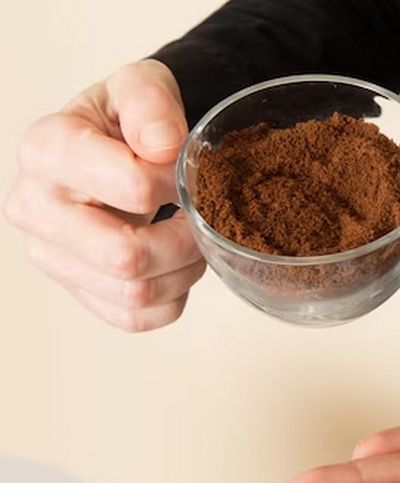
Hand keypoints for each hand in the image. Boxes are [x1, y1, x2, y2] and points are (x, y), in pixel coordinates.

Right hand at [3, 59, 204, 331]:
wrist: (116, 148)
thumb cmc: (126, 119)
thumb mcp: (141, 85)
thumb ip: (151, 101)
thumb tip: (162, 147)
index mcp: (47, 149)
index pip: (133, 186)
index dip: (178, 183)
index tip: (187, 173)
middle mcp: (34, 208)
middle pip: (126, 256)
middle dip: (184, 241)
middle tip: (204, 219)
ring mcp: (51, 257)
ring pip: (135, 294)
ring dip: (184, 272)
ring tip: (194, 240)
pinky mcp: (77, 291)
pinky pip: (135, 319)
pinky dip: (173, 298)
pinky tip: (177, 265)